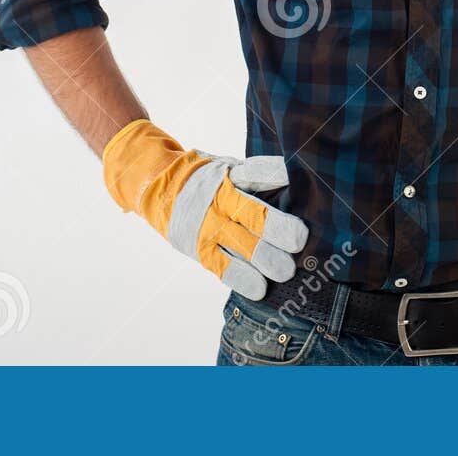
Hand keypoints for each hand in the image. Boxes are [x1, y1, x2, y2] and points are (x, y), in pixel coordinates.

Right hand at [101, 119, 307, 298]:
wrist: (159, 187)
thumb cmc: (207, 179)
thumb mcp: (227, 167)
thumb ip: (255, 180)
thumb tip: (296, 192)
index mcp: (230, 175)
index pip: (257, 174)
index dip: (278, 177)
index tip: (295, 184)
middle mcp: (220, 201)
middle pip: (254, 216)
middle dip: (279, 230)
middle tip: (298, 241)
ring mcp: (208, 227)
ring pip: (241, 246)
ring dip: (264, 260)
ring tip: (285, 271)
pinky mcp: (200, 250)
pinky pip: (223, 267)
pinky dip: (242, 278)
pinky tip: (259, 289)